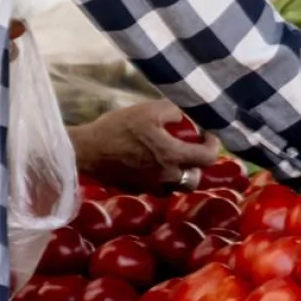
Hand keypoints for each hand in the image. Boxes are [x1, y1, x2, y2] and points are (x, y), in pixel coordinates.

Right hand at [70, 101, 219, 191]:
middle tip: (190, 148)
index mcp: (172, 156)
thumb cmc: (117, 128)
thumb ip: (173, 111)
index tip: (208, 134)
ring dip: (180, 173)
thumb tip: (184, 116)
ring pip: (176, 186)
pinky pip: (158, 187)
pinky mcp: (136, 189)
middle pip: (195, 178)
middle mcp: (166, 176)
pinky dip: (161, 177)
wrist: (86, 151)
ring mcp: (150, 186)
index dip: (213, 145)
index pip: (207, 158)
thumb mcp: (148, 110)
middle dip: (197, 164)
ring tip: (171, 156)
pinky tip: (151, 162)